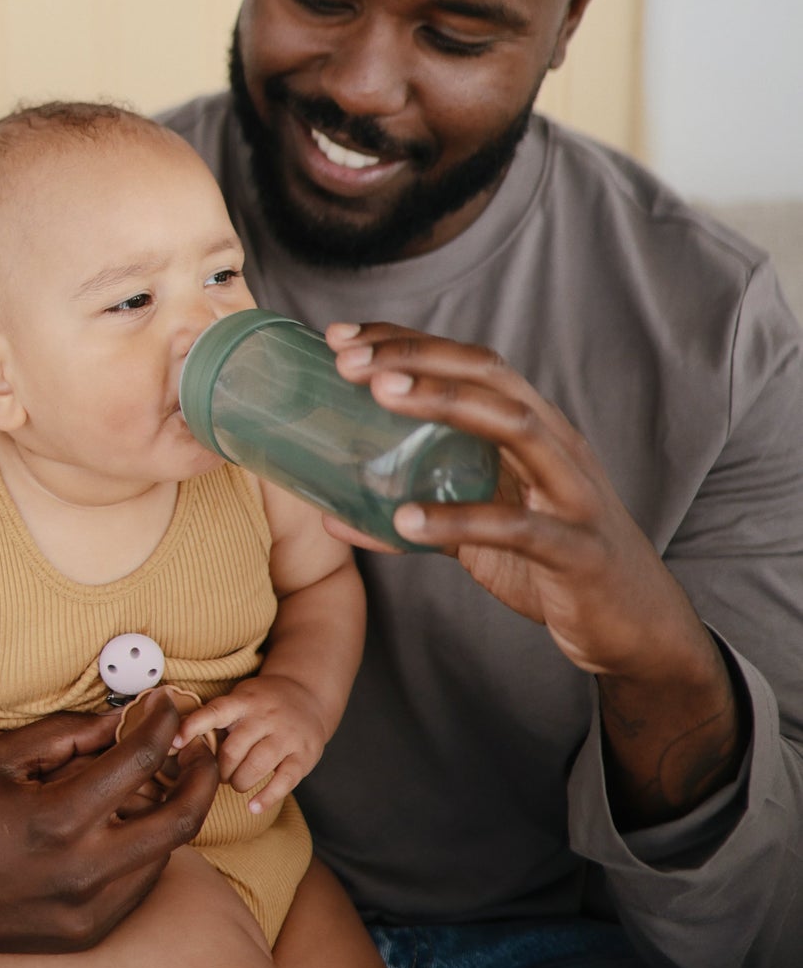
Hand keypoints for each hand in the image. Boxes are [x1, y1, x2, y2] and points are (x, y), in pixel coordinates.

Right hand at [0, 692, 218, 956]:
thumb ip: (69, 734)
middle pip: (182, 818)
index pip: (141, 760)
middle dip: (201, 772)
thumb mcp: (2, 757)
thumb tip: (124, 717)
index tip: (168, 702)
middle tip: (198, 744)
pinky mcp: (88, 932)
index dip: (163, 722)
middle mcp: (84, 871)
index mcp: (58, 818)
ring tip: (160, 778)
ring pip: (166, 852)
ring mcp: (90, 910)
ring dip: (172, 810)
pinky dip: (147, 847)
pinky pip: (140, 883)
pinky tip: (128, 823)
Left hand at [174, 675, 329, 813]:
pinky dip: (267, 797)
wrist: (308, 695)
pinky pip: (284, 781)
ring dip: (239, 782)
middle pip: (233, 750)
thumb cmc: (262, 703)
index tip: (175, 743)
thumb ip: (215, 719)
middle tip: (220, 773)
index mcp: (244, 701)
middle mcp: (265, 716)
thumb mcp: (240, 699)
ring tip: (237, 782)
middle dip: (220, 769)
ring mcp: (287, 735)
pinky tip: (253, 806)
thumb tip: (174, 743)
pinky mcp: (304, 755)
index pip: (215, 712)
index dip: (194, 727)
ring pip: (256, 766)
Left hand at [326, 321, 743, 825]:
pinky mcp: (578, 549)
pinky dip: (459, 520)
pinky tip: (405, 519)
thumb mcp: (477, 532)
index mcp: (533, 430)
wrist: (636, 631)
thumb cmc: (552, 565)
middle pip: (489, 375)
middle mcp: (557, 445)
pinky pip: (517, 526)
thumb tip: (331, 516)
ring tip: (378, 396)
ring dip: (444, 403)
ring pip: (515, 425)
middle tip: (348, 358)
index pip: (469, 364)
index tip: (341, 336)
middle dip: (417, 356)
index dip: (407, 342)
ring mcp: (573, 493)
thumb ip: (416, 514)